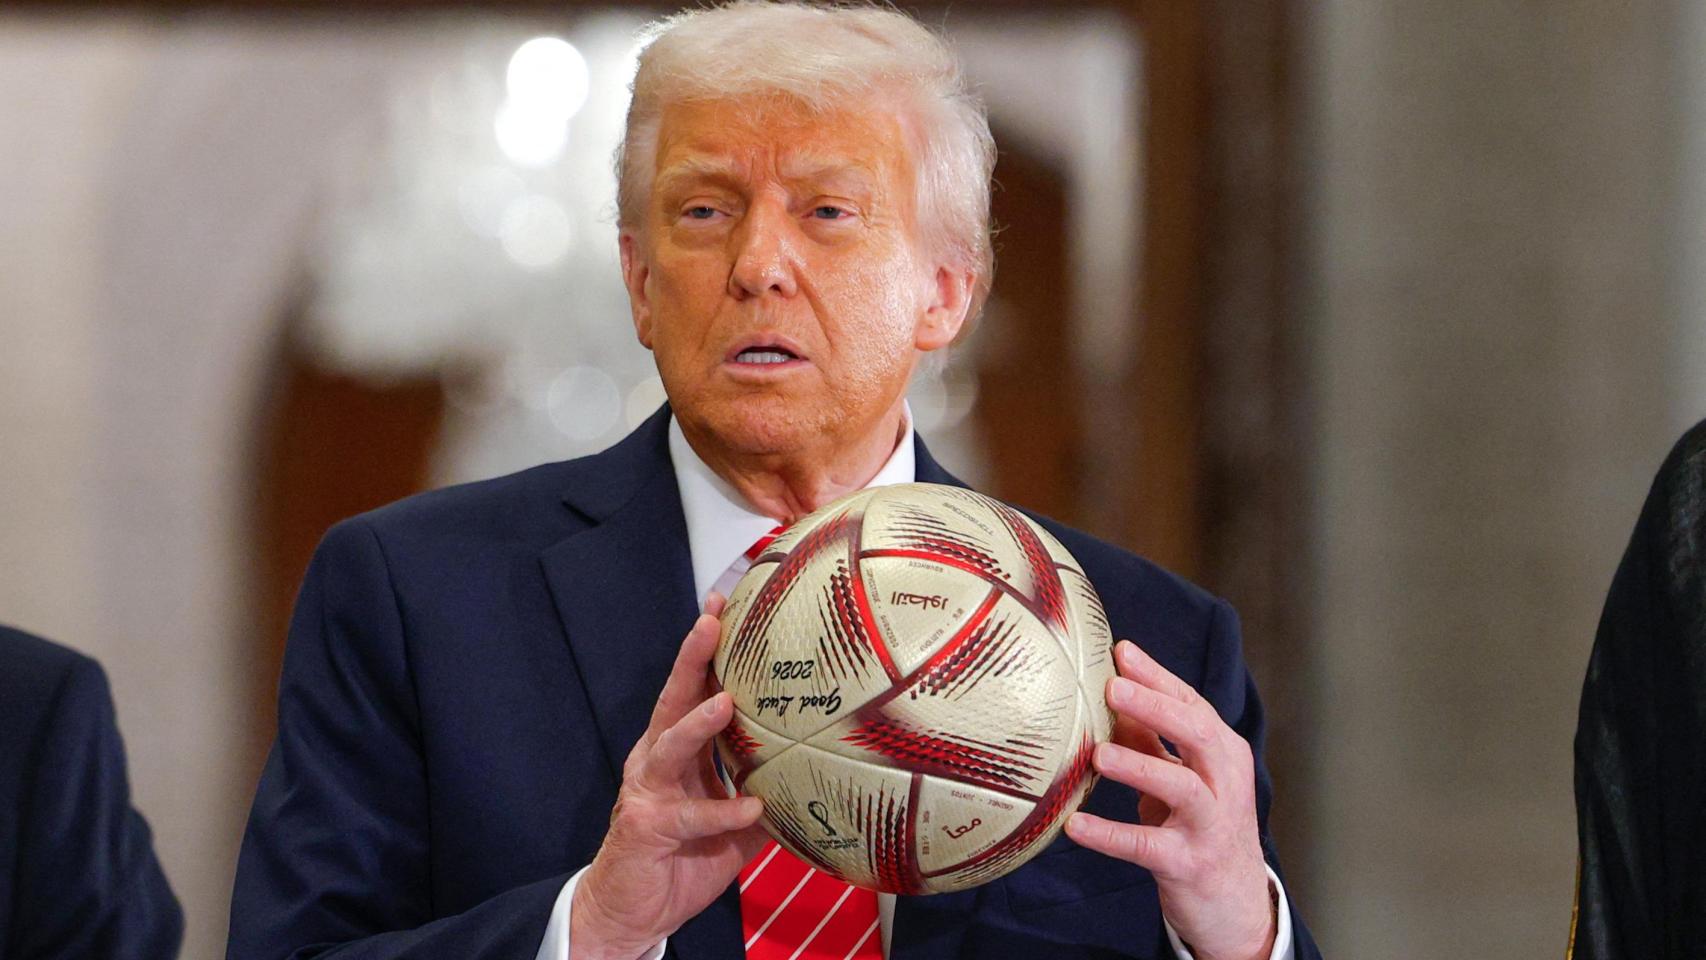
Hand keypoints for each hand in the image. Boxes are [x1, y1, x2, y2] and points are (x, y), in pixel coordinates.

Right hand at [572, 594, 767, 959]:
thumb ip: (764, 793)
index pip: (693, 689)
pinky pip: (689, 814)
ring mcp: (648, 790)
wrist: (633, 914)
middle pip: (674, 698)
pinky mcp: (647, 826)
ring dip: (697, 722)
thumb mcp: (732, 823)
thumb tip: (817, 775)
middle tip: (712, 620)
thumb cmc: (682, 859)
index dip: (707, 649)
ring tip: (725, 701)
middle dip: (692, 657)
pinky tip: (750, 808)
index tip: (724, 604)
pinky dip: (721, 810)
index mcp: (678, 750)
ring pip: (670, 744)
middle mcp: (658, 760)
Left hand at [1064, 640, 1274, 959]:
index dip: (1158, 677)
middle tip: (1112, 686)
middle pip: (1198, 734)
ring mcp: (1210, 825)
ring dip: (1140, 766)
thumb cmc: (1201, 828)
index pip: (1192, 704)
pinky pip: (1146, 847)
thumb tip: (1107, 699)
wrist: (1236, 903)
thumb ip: (1150, 741)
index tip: (1121, 650)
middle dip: (1155, 707)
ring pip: (1182, 787)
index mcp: (1222, 754)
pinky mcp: (1189, 864)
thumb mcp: (1180, 779)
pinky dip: (1110, 835)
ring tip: (1098, 753)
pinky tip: (1075, 826)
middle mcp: (1224, 783)